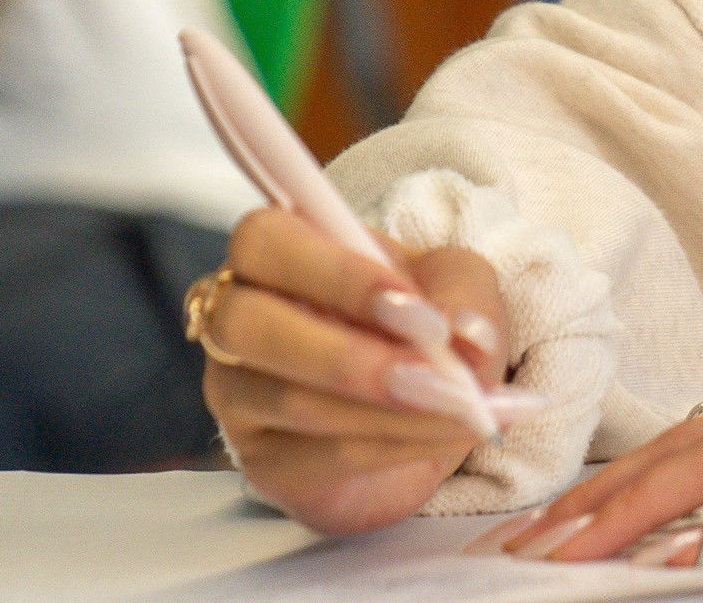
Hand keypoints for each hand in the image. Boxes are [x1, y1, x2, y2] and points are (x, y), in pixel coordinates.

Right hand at [202, 208, 527, 534]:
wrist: (421, 409)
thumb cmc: (420, 326)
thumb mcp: (456, 286)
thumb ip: (462, 295)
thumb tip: (465, 334)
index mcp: (277, 251)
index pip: (265, 242)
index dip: (337, 276)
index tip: (417, 310)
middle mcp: (235, 316)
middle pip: (245, 326)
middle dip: (346, 356)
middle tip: (432, 375)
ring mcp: (236, 393)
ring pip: (291, 401)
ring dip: (391, 411)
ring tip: (466, 409)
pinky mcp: (258, 459)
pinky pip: (316, 457)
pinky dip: (394, 447)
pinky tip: (445, 434)